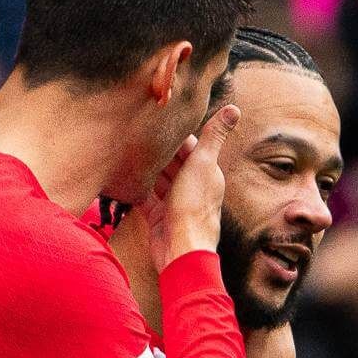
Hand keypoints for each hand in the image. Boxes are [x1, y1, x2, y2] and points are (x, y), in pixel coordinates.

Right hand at [140, 104, 239, 271]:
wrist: (182, 249)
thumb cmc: (195, 207)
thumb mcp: (204, 164)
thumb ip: (215, 136)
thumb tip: (235, 108)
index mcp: (205, 172)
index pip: (188, 146)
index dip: (173, 133)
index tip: (155, 116)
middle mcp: (190, 186)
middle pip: (171, 162)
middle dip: (156, 150)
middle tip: (133, 130)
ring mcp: (174, 203)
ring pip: (157, 179)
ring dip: (145, 168)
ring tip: (125, 149)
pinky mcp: (158, 217)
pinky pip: (145, 198)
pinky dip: (136, 189)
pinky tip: (122, 176)